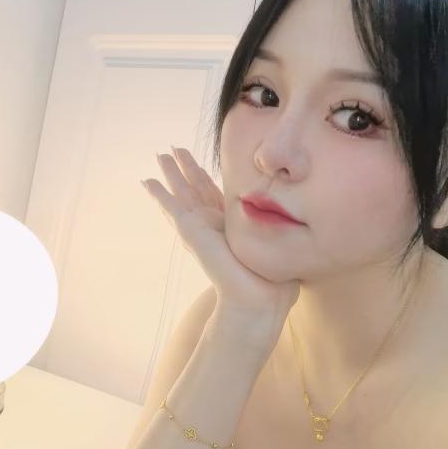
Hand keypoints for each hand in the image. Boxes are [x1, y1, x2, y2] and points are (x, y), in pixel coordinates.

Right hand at [141, 146, 299, 339]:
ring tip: (160, 156)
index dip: (207, 178)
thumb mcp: (276, 243)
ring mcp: (198, 227)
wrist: (257, 299)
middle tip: (173, 149)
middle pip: (195, 189)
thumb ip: (280, 230)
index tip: (201, 164)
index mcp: (230, 227)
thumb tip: (301, 220)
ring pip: (181, 193)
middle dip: (185, 169)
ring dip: (170, 174)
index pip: (215, 195)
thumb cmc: (271, 282)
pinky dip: (158, 194)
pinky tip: (146, 181)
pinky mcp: (190, 230)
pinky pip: (170, 207)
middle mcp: (212, 225)